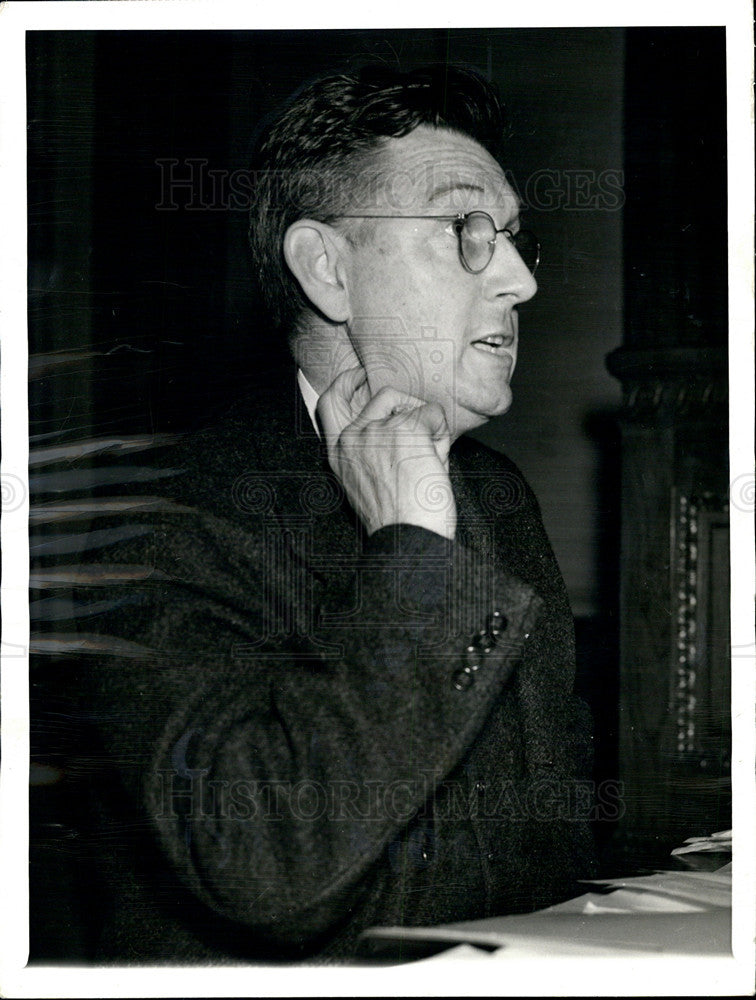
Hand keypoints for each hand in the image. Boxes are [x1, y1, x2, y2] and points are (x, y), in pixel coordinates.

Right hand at [317, 367, 455, 538]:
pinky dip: (443, 435)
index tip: (358, 376)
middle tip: (417, 408)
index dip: (345, 383)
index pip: (328, 403)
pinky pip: (434, 414)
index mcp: (338, 454)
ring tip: (432, 459)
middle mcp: (351, 437)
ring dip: (427, 427)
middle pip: (380, 394)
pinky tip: (439, 462)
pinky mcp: (405, 428)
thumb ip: (371, 453)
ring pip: (411, 405)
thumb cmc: (396, 521)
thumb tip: (399, 424)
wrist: (408, 539)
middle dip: (403, 399)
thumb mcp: (367, 484)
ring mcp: (376, 429)